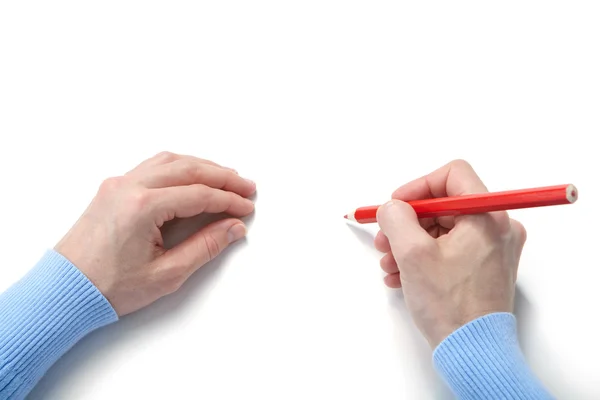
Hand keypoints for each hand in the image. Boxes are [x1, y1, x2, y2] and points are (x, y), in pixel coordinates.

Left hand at [55, 152, 255, 315]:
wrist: (64, 290)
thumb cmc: (108, 286)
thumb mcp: (166, 274)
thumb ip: (205, 247)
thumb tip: (233, 228)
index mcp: (143, 206)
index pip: (199, 194)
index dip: (228, 200)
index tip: (246, 207)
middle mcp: (130, 186)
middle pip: (188, 169)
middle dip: (222, 176)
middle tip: (246, 186)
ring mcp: (119, 183)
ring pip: (170, 161)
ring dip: (201, 166)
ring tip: (225, 177)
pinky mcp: (113, 188)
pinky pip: (153, 166)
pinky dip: (179, 167)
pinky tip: (192, 175)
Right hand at [374, 160, 526, 347]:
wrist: (473, 352)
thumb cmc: (449, 305)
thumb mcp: (412, 254)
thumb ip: (397, 218)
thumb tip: (392, 207)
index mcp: (488, 216)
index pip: (453, 175)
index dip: (419, 186)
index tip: (396, 206)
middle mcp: (498, 228)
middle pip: (444, 205)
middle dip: (407, 222)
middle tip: (383, 240)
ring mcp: (493, 250)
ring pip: (443, 230)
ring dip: (410, 243)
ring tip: (389, 264)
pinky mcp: (486, 268)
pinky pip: (450, 249)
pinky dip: (424, 257)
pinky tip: (401, 276)